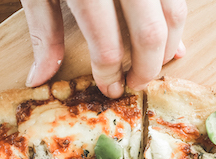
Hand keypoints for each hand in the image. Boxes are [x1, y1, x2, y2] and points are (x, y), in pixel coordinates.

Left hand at [22, 0, 186, 97]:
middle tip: (136, 84)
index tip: (109, 89)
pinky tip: (167, 33)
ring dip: (169, 45)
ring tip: (154, 63)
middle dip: (147, 68)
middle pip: (149, 34)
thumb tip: (40, 78)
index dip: (110, 74)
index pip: (106, 45)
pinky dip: (175, 18)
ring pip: (174, 13)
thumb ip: (43, 32)